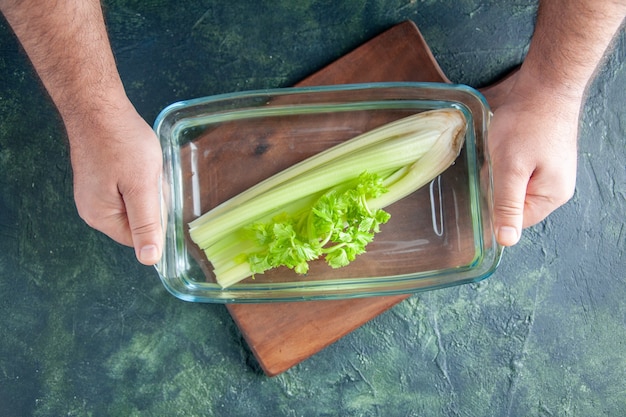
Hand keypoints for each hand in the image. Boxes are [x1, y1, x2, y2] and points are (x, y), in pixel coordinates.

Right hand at [67, 101, 163, 264]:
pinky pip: (129, 187)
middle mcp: (93, 210)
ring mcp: (95, 193)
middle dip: (151, 199)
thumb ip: (146, 224)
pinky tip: (138, 159)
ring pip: (136, 202)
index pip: (140, 238)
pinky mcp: (100, 178)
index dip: (156, 218)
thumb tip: (149, 259)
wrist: (98, 107)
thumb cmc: (120, 143)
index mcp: (101, 217)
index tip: (156, 193)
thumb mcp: (141, 187)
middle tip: (149, 174)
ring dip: (147, 185)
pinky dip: (139, 175)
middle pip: (138, 220)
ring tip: (142, 164)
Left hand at [482, 70, 579, 245]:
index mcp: (551, 197)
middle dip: (497, 186)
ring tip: (500, 150)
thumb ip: (508, 205)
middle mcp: (554, 188)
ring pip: (512, 185)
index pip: (514, 220)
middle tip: (494, 161)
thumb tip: (507, 241)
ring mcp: (549, 172)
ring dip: (499, 172)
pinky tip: (502, 144)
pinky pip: (516, 170)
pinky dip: (504, 160)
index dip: (494, 206)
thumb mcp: (511, 169)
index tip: (485, 184)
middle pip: (513, 203)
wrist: (545, 85)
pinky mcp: (541, 157)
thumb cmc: (528, 124)